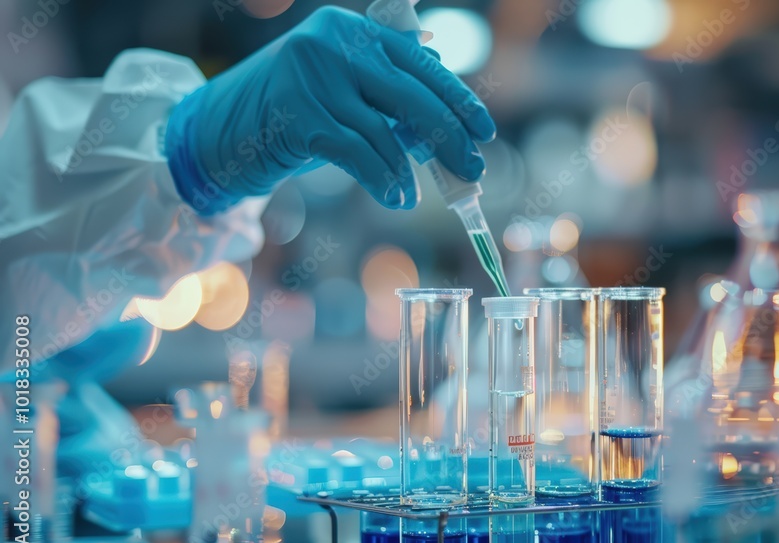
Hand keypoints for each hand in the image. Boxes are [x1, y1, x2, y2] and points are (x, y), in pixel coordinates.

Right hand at [165, 6, 495, 214]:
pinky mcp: (299, 116)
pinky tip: (397, 197)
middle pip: (412, 97)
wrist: (216, 130)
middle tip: (473, 168)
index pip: (420, 64)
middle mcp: (335, 44)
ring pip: (386, 133)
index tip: (483, 130)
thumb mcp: (340, 89)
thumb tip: (447, 115)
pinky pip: (360, 154)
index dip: (457, 99)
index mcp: (352, 30)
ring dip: (409, 171)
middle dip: (449, 137)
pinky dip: (384, 180)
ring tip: (418, 194)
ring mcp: (315, 78)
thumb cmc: (289, 112)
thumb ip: (386, 93)